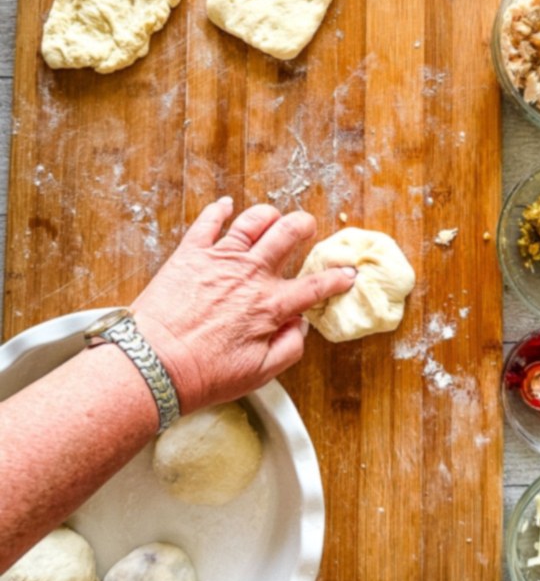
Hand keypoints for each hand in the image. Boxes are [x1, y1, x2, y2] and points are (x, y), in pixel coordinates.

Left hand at [130, 197, 354, 412]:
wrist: (151, 364)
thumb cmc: (203, 374)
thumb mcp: (259, 373)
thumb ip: (289, 347)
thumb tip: (301, 324)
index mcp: (270, 305)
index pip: (315, 286)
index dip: (337, 278)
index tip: (347, 273)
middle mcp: (250, 274)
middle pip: (288, 235)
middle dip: (304, 226)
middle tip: (307, 227)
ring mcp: (219, 259)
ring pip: (253, 221)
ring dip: (268, 214)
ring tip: (273, 217)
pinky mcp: (189, 254)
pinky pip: (207, 222)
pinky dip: (219, 210)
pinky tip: (225, 206)